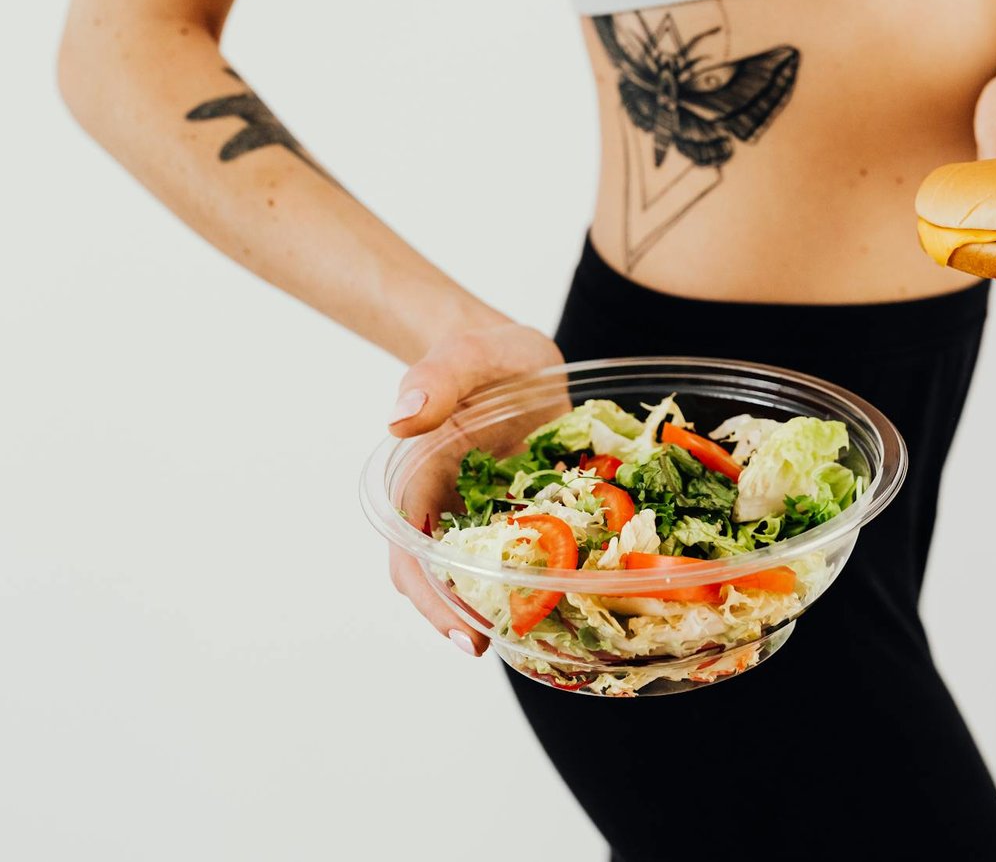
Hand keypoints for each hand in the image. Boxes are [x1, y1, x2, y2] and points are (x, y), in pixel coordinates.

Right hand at [384, 322, 564, 654]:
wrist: (522, 357)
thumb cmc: (487, 355)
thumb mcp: (467, 353)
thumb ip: (436, 376)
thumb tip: (402, 415)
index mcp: (419, 483)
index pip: (410, 554)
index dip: (432, 598)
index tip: (463, 634)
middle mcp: (451, 512)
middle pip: (446, 583)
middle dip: (470, 620)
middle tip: (511, 651)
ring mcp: (492, 522)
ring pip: (492, 581)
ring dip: (513, 611)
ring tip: (551, 642)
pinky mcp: (534, 520)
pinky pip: (539, 560)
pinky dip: (553, 581)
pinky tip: (584, 597)